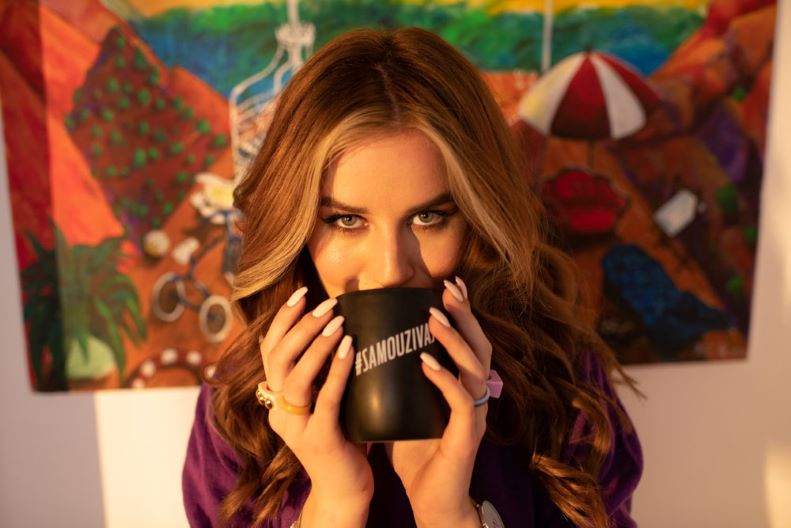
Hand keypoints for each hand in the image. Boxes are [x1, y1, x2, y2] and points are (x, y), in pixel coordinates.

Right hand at [259, 287, 373, 507]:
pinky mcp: (319, 440)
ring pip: (294, 378)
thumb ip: (323, 371)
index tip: (301, 293)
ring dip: (315, 345)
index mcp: (277, 400)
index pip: (270, 352)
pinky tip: (349, 348)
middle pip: (276, 359)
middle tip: (327, 304)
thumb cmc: (343, 437)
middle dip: (300, 326)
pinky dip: (336, 370)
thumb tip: (342, 325)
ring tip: (337, 321)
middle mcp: (279, 412)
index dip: (282, 320)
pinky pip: (325, 399)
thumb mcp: (327, 399)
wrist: (346, 490)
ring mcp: (296, 428)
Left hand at [387, 277, 490, 527]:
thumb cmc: (416, 454)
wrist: (431, 501)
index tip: (447, 283)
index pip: (468, 341)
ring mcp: (474, 415)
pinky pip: (461, 402)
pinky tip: (426, 363)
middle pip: (479, 345)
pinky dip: (445, 380)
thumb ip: (395, 382)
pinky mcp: (467, 436)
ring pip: (475, 368)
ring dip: (454, 340)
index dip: (462, 312)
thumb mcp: (405, 408)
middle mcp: (474, 395)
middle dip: (465, 314)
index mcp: (462, 386)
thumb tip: (364, 350)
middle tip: (449, 287)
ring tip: (434, 317)